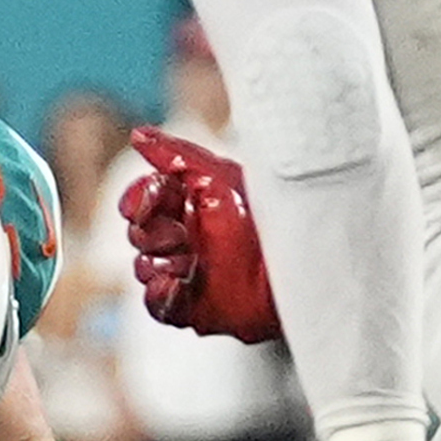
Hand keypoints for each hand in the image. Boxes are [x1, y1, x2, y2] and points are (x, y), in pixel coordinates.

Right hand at [118, 127, 282, 343]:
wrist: (303, 257)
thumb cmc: (272, 212)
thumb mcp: (221, 174)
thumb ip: (176, 154)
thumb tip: (139, 135)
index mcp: (189, 203)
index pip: (142, 199)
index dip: (138, 200)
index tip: (148, 202)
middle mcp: (185, 238)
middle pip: (137, 234)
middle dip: (151, 233)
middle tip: (179, 235)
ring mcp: (188, 272)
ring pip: (143, 268)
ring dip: (157, 263)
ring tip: (188, 260)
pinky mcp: (194, 305)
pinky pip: (158, 305)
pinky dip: (160, 295)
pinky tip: (176, 283)